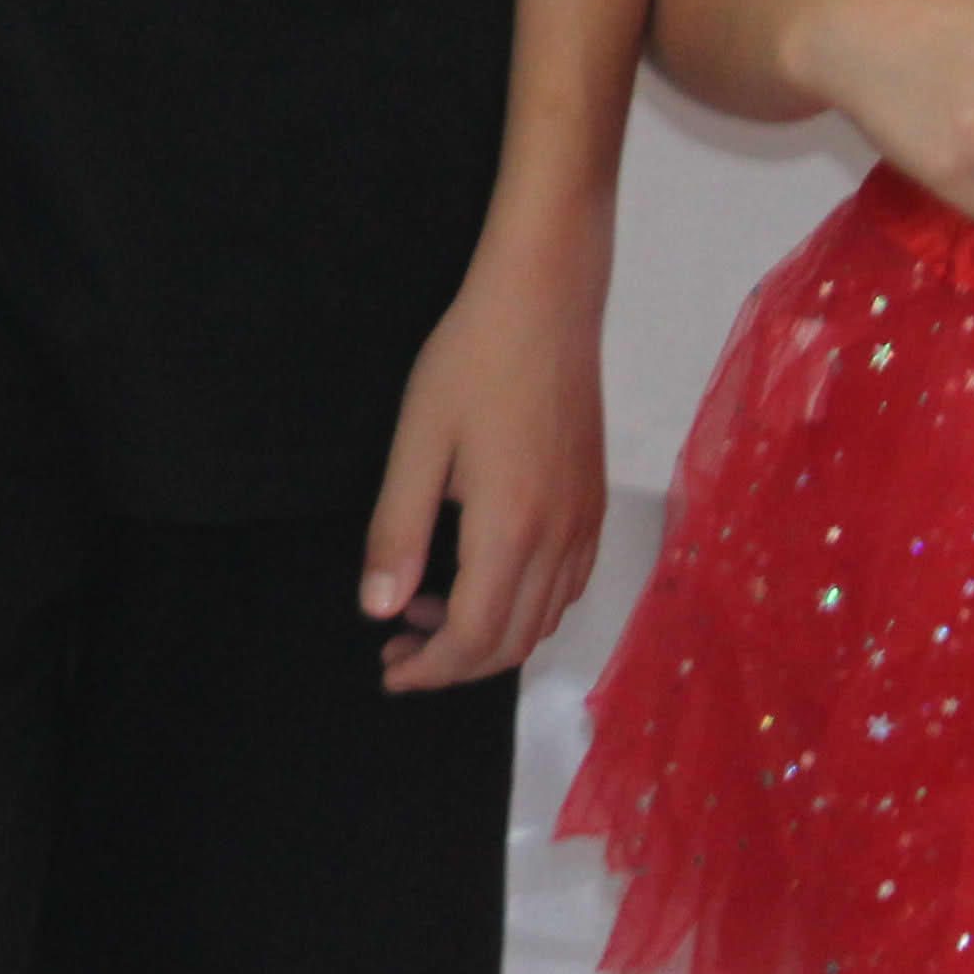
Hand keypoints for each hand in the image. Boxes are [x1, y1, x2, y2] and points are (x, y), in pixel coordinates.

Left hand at [363, 226, 604, 690]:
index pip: (474, 636)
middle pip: (514, 641)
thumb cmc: (471, 362)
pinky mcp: (594, 504)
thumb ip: (398, 530)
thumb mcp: (417, 442)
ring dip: (486, 634)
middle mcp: (561, 541)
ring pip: (544, 619)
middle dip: (453, 661)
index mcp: (512, 531)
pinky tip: (477, 577)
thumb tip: (378, 609)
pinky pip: (565, 586)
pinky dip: (522, 605)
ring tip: (421, 609)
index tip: (388, 669)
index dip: (430, 667)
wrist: (545, 303)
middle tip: (395, 648)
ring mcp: (586, 524)